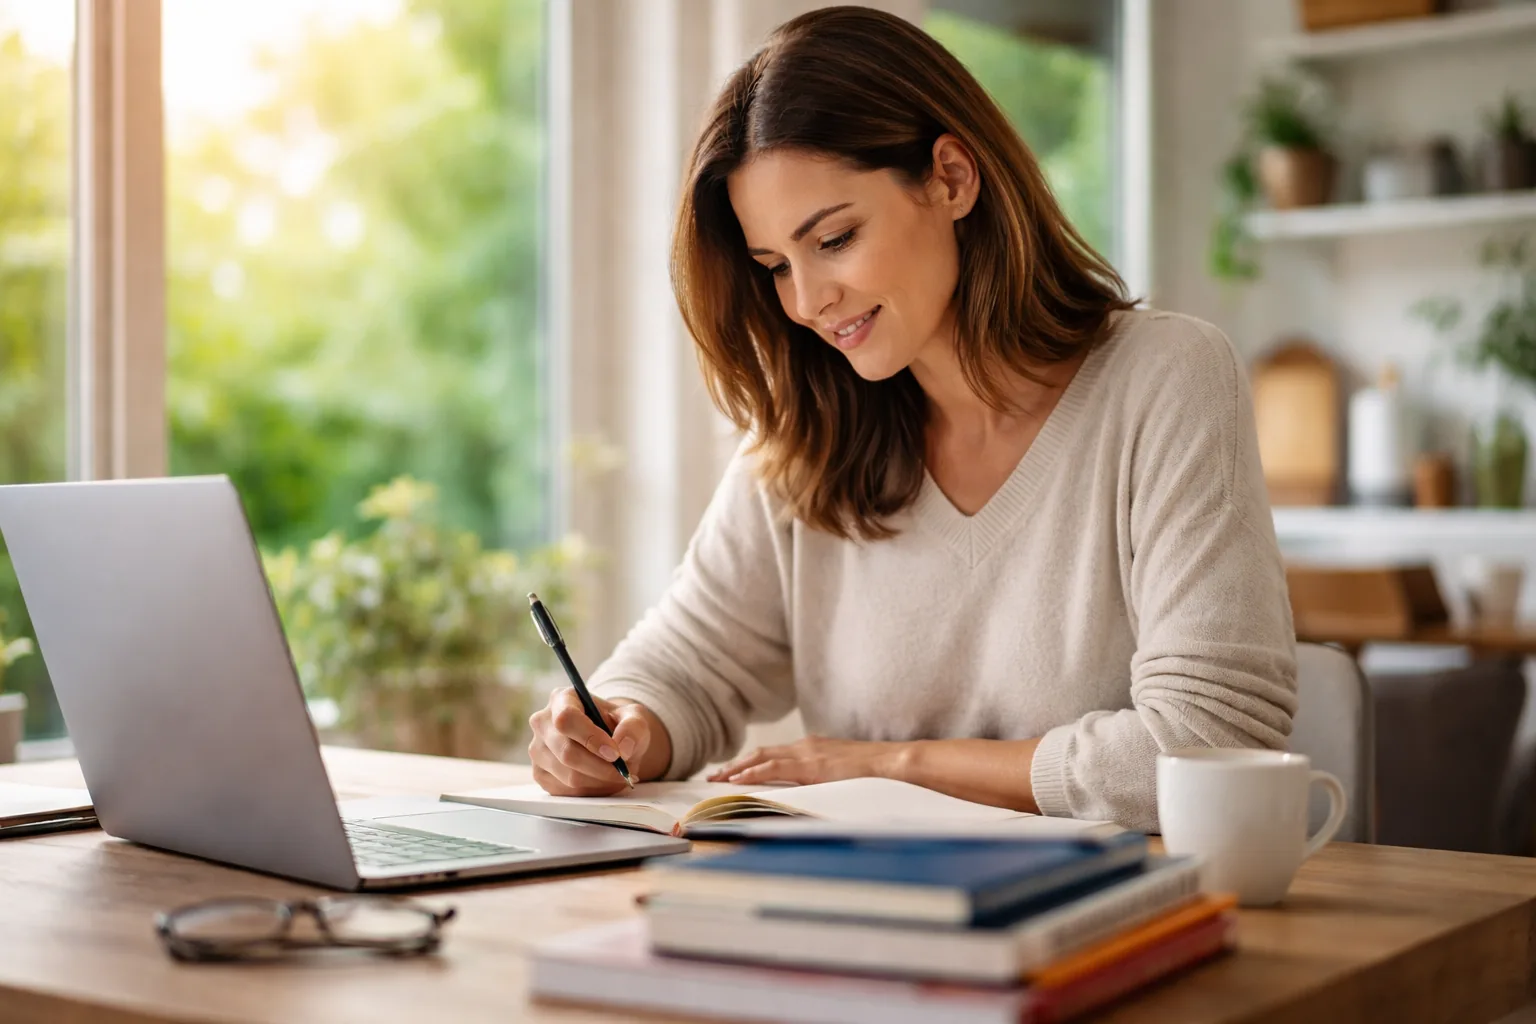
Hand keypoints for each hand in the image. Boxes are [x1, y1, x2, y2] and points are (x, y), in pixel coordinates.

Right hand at [528, 689, 655, 795]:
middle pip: (567, 752)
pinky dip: (591, 791)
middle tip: (625, 771)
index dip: (590, 738)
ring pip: (568, 776)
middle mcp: (542, 722)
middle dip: (601, 768)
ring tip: (619, 775)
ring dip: (600, 781)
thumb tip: (623, 747)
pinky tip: (605, 782)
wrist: (608, 740)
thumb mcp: (634, 717)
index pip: (566, 719)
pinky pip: (566, 791)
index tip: (615, 754)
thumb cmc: (618, 724)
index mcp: (562, 699)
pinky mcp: (540, 773)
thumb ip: (633, 727)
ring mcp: (537, 750)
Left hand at [707, 735, 908, 785]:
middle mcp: (806, 747)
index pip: (774, 754)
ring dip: (737, 769)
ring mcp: (808, 754)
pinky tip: (737, 781)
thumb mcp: (843, 776)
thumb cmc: (875, 773)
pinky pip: (774, 767)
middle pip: (761, 753)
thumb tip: (814, 795)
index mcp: (813, 749)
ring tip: (718, 780)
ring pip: (762, 758)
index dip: (751, 763)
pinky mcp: (811, 765)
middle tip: (714, 777)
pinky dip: (753, 773)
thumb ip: (825, 780)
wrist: (894, 763)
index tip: (732, 773)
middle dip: (736, 765)